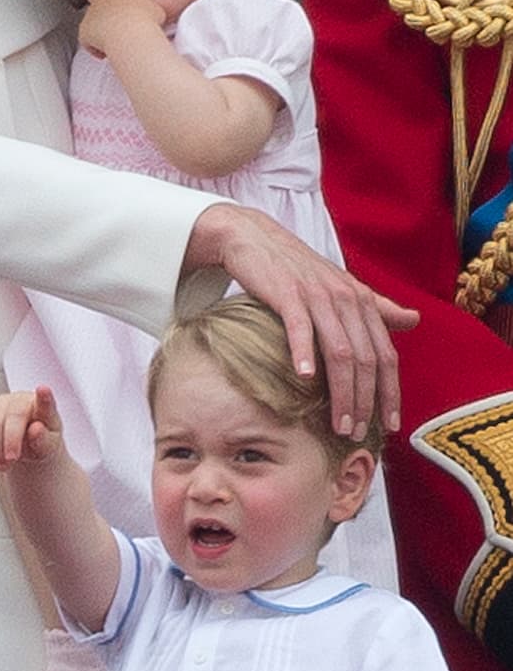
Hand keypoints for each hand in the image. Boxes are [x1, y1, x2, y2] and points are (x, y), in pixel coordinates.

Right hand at [0, 386, 63, 469]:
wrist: (26, 444)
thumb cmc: (39, 442)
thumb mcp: (47, 448)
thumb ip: (44, 441)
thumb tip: (36, 430)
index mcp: (44, 408)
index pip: (45, 402)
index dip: (44, 397)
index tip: (43, 390)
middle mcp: (22, 400)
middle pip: (14, 415)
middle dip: (10, 440)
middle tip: (11, 459)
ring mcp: (2, 402)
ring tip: (2, 465)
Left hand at [79, 0, 165, 58]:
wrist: (129, 34)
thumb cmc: (146, 22)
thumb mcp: (157, 11)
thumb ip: (151, 8)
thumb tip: (151, 14)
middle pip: (108, 3)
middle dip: (115, 15)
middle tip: (126, 28)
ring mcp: (92, 11)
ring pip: (97, 21)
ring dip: (105, 31)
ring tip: (117, 42)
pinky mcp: (84, 28)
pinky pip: (89, 38)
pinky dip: (96, 46)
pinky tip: (105, 53)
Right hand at [186, 204, 417, 437]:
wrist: (254, 238)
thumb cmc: (297, 268)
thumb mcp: (342, 286)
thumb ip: (378, 306)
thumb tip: (415, 319)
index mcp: (362, 301)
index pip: (385, 355)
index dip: (390, 393)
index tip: (389, 425)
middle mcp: (346, 298)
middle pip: (365, 359)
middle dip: (365, 402)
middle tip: (356, 433)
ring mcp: (317, 295)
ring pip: (339, 351)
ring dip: (342, 392)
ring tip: (337, 423)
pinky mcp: (287, 292)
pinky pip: (300, 327)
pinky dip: (305, 353)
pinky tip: (305, 378)